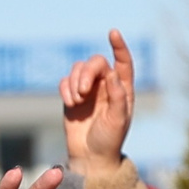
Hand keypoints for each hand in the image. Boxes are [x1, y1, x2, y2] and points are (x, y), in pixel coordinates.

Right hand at [59, 30, 135, 169]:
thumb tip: (113, 73)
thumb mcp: (118, 120)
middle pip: (95, 63)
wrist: (90, 156)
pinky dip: (65, 89)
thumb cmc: (109, 139)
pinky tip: (70, 103)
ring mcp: (88, 90)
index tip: (113, 33)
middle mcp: (107, 85)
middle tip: (83, 92)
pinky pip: (65, 81)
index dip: (119, 47)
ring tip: (77, 101)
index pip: (123, 62)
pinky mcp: (72, 95)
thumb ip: (117, 97)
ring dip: (75, 82)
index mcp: (123, 90)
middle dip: (87, 73)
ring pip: (78, 69)